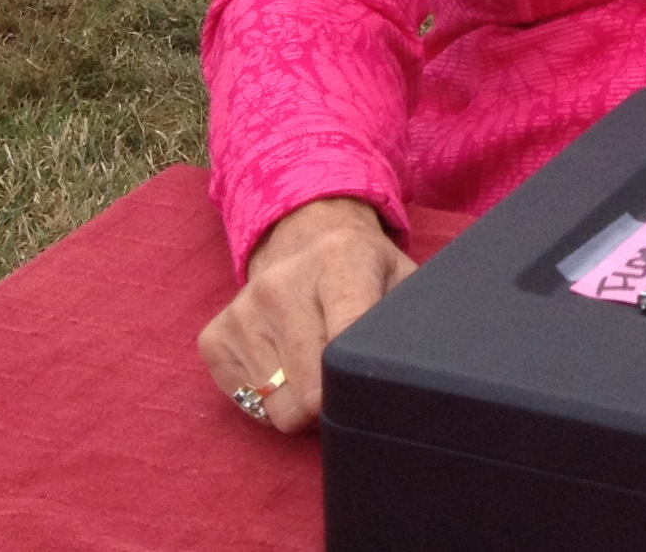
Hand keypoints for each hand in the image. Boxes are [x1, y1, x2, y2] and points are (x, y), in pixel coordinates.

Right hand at [197, 197, 415, 433]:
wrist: (306, 235)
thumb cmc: (366, 270)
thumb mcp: (401, 278)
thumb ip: (413, 320)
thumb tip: (431, 375)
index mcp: (340, 259)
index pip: (344, 339)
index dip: (353, 383)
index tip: (364, 397)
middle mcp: (281, 282)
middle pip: (308, 393)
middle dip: (332, 400)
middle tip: (346, 375)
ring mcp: (242, 310)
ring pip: (278, 409)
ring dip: (301, 399)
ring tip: (317, 360)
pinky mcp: (214, 336)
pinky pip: (248, 404)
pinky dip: (271, 396)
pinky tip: (286, 359)